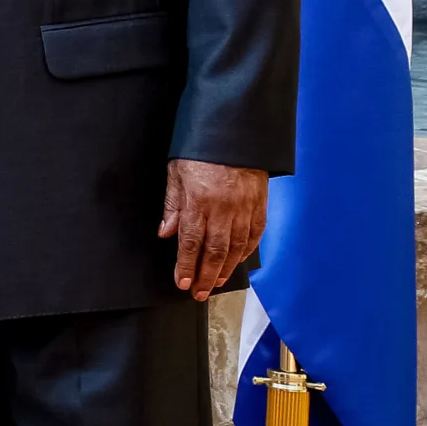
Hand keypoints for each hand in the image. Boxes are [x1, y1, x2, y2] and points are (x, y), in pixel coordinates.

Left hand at [159, 159, 268, 300]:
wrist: (235, 133)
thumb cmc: (201, 151)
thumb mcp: (176, 172)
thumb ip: (172, 204)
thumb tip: (166, 232)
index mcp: (199, 201)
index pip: (190, 242)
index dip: (186, 265)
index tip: (181, 282)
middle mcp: (223, 209)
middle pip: (214, 252)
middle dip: (205, 276)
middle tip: (197, 292)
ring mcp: (244, 209)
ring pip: (235, 248)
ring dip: (225, 269)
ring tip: (214, 283)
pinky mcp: (260, 206)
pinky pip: (254, 235)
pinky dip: (245, 252)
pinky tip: (237, 262)